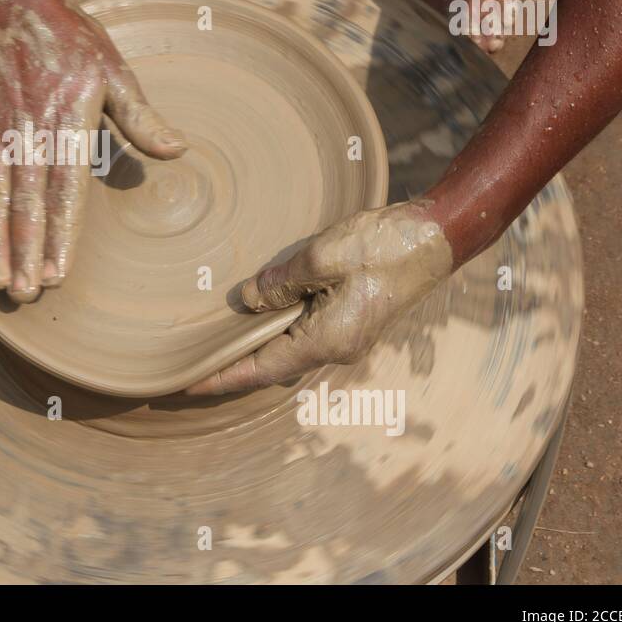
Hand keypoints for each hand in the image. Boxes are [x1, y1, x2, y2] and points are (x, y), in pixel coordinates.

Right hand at [0, 0, 185, 302]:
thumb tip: (177, 150)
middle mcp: (25, 129)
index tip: (59, 273)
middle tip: (25, 294)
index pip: (63, 190)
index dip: (60, 233)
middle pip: (24, 202)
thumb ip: (140, 117)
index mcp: (66, 121)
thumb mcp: (114, 71)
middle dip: (24, 252)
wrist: (16, 2)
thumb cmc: (72, 41)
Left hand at [186, 201, 453, 394]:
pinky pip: (302, 329)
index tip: (184, 384)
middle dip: (231, 365)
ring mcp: (346, 334)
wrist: (436, 237)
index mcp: (326, 340)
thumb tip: (247, 300)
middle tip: (188, 362)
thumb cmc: (384, 246)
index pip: (260, 370)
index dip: (220, 378)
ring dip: (252, 345)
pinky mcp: (352, 317)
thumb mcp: (323, 257)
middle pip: (271, 365)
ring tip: (213, 339)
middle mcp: (335, 347)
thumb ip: (280, 282)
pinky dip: (273, 327)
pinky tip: (254, 311)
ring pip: (286, 347)